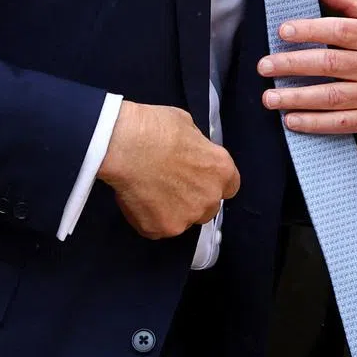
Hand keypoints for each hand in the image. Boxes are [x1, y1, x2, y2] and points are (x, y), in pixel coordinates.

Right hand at [97, 101, 239, 239]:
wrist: (127, 146)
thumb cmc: (156, 129)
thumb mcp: (189, 128)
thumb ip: (198, 149)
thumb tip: (193, 153)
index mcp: (222, 170)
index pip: (230, 187)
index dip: (213, 183)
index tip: (201, 180)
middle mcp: (209, 197)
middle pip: (208, 207)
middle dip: (194, 199)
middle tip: (172, 185)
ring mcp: (186, 217)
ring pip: (184, 219)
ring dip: (172, 210)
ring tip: (153, 190)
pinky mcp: (160, 229)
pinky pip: (157, 227)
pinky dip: (149, 218)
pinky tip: (140, 199)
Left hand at [259, 0, 356, 139]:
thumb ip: (350, 3)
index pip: (342, 30)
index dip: (311, 30)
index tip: (283, 30)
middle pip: (332, 63)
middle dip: (294, 64)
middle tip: (264, 65)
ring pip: (333, 96)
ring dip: (298, 97)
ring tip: (269, 96)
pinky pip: (342, 123)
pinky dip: (315, 123)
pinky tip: (292, 120)